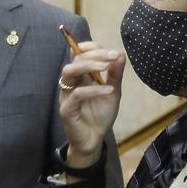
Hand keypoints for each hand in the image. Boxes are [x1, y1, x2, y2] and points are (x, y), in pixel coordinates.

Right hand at [59, 41, 124, 166]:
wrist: (94, 139)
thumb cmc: (100, 115)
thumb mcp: (113, 92)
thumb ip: (115, 75)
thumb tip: (120, 55)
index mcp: (80, 76)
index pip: (80, 53)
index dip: (94, 48)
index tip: (115, 53)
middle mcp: (71, 83)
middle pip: (76, 59)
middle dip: (96, 54)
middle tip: (114, 57)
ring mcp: (67, 95)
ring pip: (69, 71)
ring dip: (88, 65)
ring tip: (106, 67)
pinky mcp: (66, 109)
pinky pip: (77, 95)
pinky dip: (93, 90)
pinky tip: (108, 90)